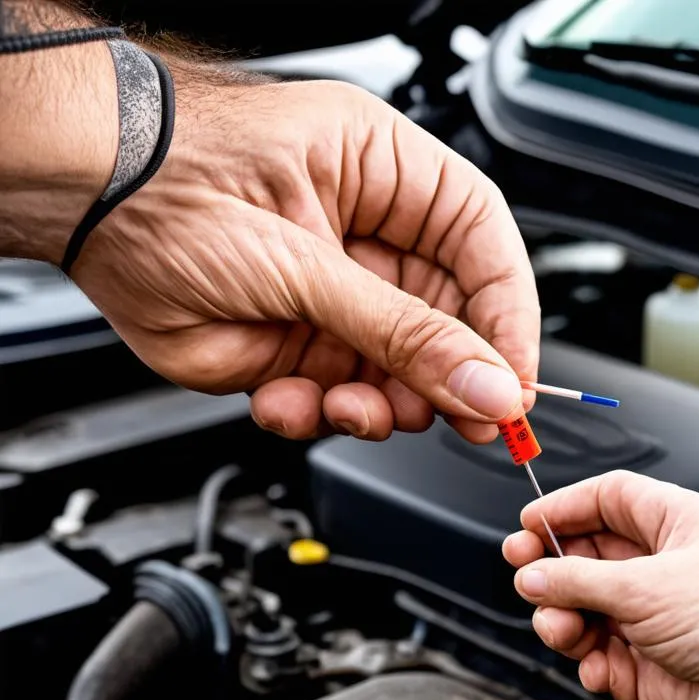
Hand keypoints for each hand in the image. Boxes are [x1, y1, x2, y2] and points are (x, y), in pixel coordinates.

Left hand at [70, 74, 538, 442]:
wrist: (82, 211)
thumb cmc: (174, 182)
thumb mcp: (307, 262)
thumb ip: (404, 333)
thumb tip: (488, 385)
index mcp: (390, 180)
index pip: (485, 250)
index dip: (509, 319)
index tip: (515, 382)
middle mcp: (373, 242)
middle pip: (453, 324)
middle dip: (453, 379)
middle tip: (462, 419)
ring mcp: (338, 300)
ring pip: (402, 376)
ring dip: (384, 406)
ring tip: (349, 403)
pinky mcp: (303, 350)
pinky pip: (342, 402)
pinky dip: (322, 415)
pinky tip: (290, 397)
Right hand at [502, 471, 698, 699]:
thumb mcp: (644, 586)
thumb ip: (577, 579)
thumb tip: (536, 574)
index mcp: (685, 525)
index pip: (614, 500)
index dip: (567, 509)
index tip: (530, 524)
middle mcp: (674, 566)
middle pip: (594, 556)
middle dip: (556, 570)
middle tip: (525, 576)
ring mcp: (663, 615)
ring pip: (591, 609)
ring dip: (566, 620)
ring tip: (560, 629)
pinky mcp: (655, 660)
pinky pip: (604, 653)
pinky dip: (592, 661)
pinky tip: (597, 665)